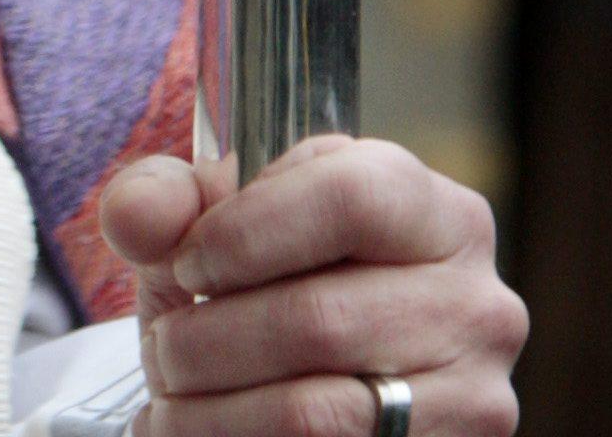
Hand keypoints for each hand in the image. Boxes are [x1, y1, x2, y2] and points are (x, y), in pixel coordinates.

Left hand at [99, 131, 524, 436]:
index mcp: (440, 214)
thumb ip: (173, 200)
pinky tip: (200, 436)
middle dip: (207, 340)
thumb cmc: (283, 287)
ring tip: (169, 404)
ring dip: (211, 414)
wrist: (335, 388)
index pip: (350, 197)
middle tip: (163, 349)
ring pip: (313, 415)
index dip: (247, 231)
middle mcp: (477, 307)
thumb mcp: (235, 224)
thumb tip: (134, 212)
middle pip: (319, 318)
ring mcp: (470, 403)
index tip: (188, 262)